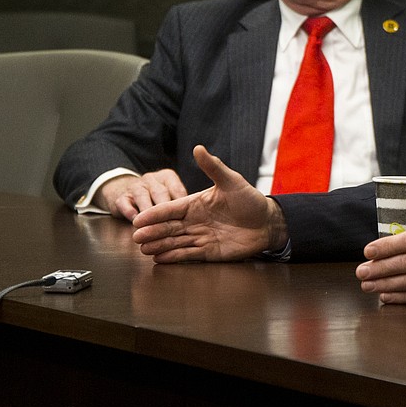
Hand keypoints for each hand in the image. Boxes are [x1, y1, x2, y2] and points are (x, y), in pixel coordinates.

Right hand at [97, 169, 188, 220]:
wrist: (125, 194)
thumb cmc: (156, 199)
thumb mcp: (169, 197)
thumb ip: (180, 206)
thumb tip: (194, 222)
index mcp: (168, 177)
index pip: (177, 190)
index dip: (181, 205)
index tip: (187, 219)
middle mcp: (152, 179)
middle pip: (160, 193)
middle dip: (164, 209)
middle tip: (169, 224)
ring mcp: (135, 186)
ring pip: (142, 196)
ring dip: (146, 212)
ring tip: (151, 226)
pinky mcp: (121, 197)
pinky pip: (125, 204)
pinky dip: (130, 213)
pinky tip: (135, 222)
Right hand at [131, 146, 286, 262]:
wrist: (268, 223)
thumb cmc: (251, 200)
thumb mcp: (232, 181)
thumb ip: (214, 167)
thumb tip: (198, 147)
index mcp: (196, 203)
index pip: (171, 209)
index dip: (155, 214)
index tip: (139, 218)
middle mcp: (195, 221)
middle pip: (169, 227)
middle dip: (152, 232)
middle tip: (137, 237)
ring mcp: (200, 236)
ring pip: (175, 241)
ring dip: (159, 245)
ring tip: (144, 250)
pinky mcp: (208, 251)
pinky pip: (188, 254)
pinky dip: (174, 256)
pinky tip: (160, 258)